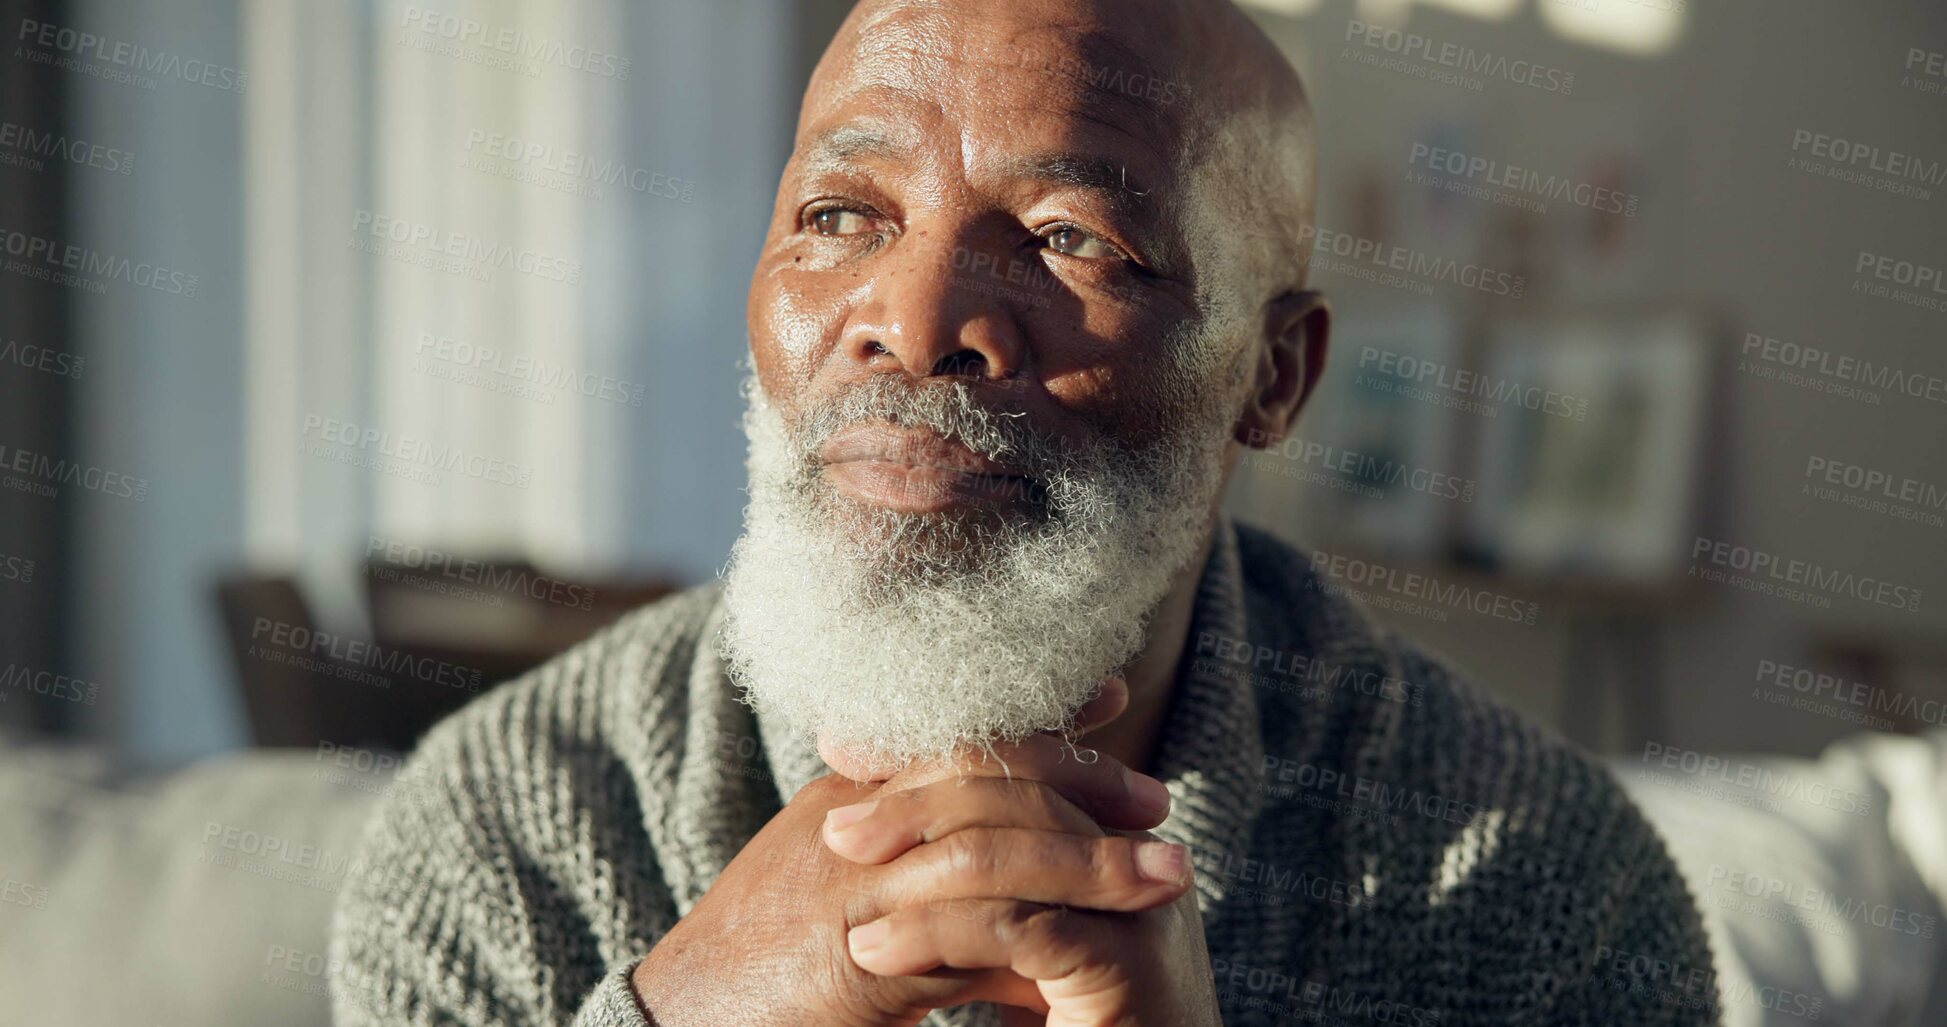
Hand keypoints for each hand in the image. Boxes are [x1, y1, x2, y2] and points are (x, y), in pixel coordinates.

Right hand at [630, 680, 1179, 1026]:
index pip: (959, 732)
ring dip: (1092, 864)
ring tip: (1168, 878)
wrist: (684, 1017)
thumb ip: (925, 881)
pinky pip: (967, 936)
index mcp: (850, 794)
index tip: (1113, 699)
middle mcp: (855, 822)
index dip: (1040, 716)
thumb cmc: (765, 964)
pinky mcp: (860, 954)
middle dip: (1084, 783)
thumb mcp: (851, 899)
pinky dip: (1038, 942)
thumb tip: (1016, 906)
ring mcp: (857, 883)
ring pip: (996, 851)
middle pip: (989, 776)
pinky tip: (1096, 948)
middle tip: (1157, 800)